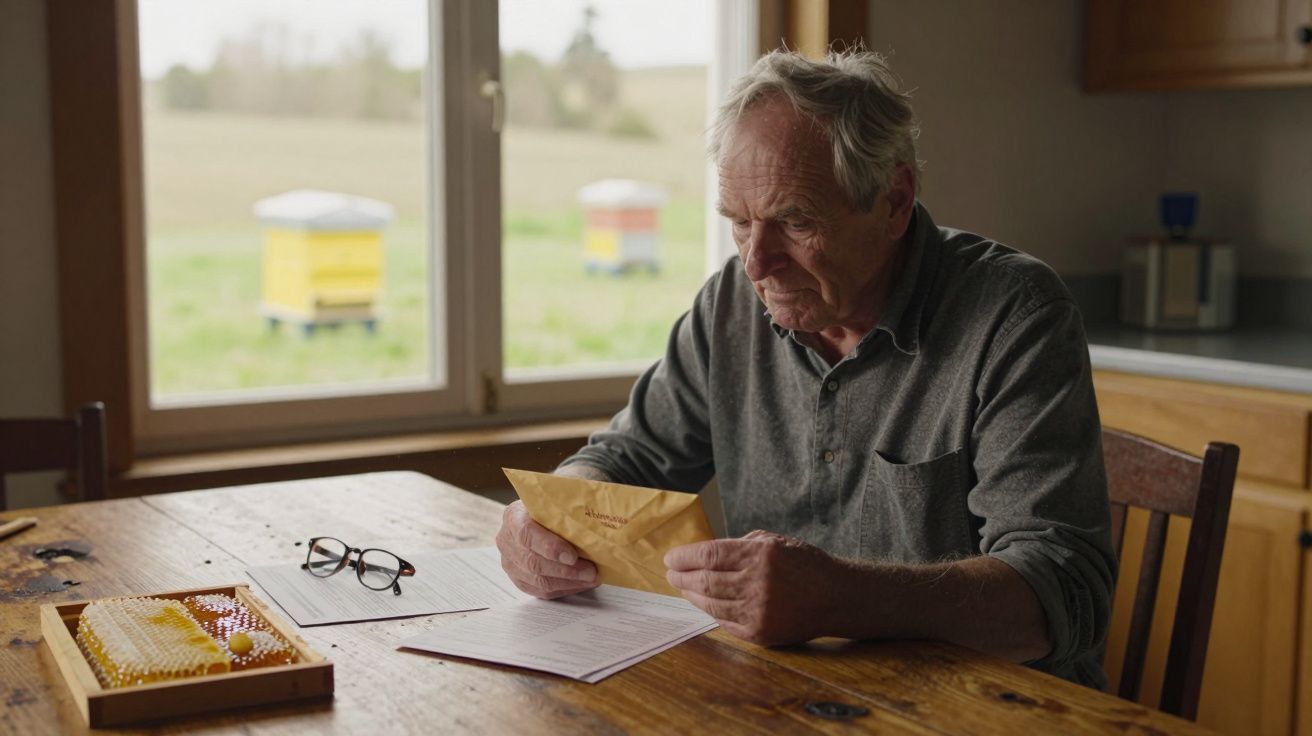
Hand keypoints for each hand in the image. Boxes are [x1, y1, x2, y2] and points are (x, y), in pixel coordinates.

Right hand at [495, 500, 597, 598]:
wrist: (542, 515)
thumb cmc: (554, 505)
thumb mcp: (559, 497)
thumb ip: (571, 506)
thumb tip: (597, 518)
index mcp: (513, 515)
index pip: (527, 534)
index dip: (550, 547)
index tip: (573, 556)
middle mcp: (506, 540)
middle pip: (533, 562)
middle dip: (566, 570)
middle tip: (592, 571)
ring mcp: (509, 562)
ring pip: (537, 580)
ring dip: (568, 582)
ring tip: (591, 578)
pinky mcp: (518, 579)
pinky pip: (540, 590)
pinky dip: (564, 588)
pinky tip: (581, 583)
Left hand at [664, 530, 837, 644]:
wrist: (836, 597)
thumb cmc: (804, 564)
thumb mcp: (775, 542)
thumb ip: (740, 545)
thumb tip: (703, 553)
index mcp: (761, 555)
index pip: (709, 555)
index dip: (684, 557)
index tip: (671, 558)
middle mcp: (758, 583)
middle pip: (705, 580)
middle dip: (682, 577)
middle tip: (671, 573)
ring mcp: (759, 611)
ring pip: (711, 604)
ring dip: (691, 595)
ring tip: (683, 587)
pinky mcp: (760, 633)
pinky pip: (724, 622)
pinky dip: (710, 611)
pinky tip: (704, 603)